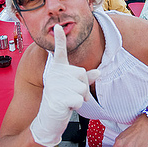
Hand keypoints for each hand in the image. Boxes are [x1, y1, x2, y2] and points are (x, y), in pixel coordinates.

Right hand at [30, 24, 99, 146]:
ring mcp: (56, 85)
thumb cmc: (61, 101)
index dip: (59, 39)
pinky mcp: (59, 97)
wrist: (48, 119)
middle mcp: (55, 74)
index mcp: (57, 70)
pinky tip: (67, 107)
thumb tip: (99, 72)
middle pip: (82, 74)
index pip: (59, 52)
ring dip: (81, 97)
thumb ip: (85, 78)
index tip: (58, 27)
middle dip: (83, 87)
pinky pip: (80, 98)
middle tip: (71, 95)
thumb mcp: (72, 87)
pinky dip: (77, 105)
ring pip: (83, 87)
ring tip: (68, 101)